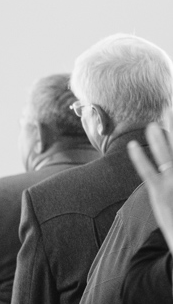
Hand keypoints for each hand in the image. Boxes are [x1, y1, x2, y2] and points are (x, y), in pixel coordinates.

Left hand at [129, 122, 172, 255]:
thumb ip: (171, 178)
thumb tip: (168, 165)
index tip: (172, 117)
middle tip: (170, 108)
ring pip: (167, 154)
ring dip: (160, 136)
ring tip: (153, 123)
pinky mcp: (160, 195)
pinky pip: (148, 172)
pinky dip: (139, 158)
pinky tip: (133, 146)